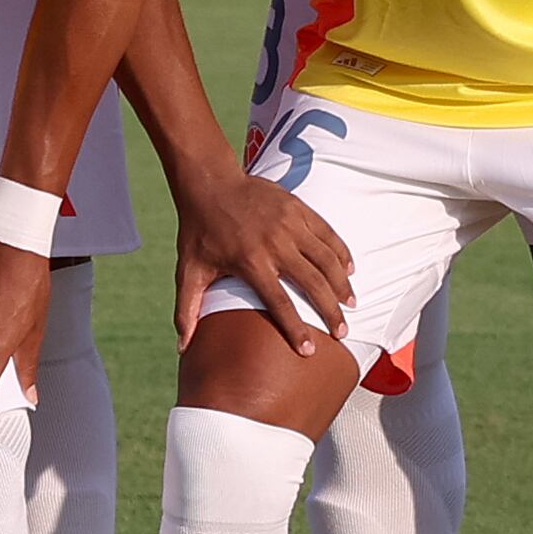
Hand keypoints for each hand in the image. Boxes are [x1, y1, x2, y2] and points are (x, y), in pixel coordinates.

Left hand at [167, 161, 350, 350]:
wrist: (208, 183)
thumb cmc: (198, 230)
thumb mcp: (189, 270)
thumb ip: (187, 309)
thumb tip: (182, 347)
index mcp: (250, 262)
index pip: (279, 303)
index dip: (295, 329)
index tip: (308, 350)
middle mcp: (274, 244)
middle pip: (312, 284)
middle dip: (330, 311)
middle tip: (342, 332)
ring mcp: (289, 224)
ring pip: (326, 260)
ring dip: (342, 284)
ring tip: (350, 303)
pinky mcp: (298, 208)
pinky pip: (328, 234)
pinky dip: (341, 253)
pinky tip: (349, 269)